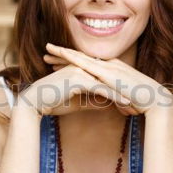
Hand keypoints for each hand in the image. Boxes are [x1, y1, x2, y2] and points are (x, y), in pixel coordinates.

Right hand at [18, 62, 134, 116]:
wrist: (34, 103)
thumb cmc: (52, 103)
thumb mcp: (77, 103)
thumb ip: (92, 101)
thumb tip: (107, 105)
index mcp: (81, 70)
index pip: (104, 79)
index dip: (118, 90)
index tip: (130, 101)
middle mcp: (82, 68)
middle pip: (108, 80)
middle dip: (123, 92)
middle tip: (137, 103)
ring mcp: (80, 71)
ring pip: (107, 83)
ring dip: (122, 94)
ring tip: (134, 105)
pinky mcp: (78, 79)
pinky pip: (100, 89)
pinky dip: (113, 96)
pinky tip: (123, 104)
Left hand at [43, 43, 172, 114]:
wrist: (155, 100)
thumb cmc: (141, 101)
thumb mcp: (121, 99)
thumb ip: (110, 97)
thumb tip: (102, 103)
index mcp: (112, 70)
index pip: (88, 64)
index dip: (72, 61)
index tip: (57, 61)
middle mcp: (109, 64)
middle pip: (81, 57)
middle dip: (63, 54)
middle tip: (47, 51)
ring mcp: (108, 66)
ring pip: (81, 56)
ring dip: (64, 53)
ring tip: (48, 50)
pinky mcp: (108, 71)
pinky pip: (87, 62)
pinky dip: (74, 57)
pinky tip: (62, 54)